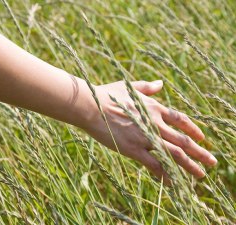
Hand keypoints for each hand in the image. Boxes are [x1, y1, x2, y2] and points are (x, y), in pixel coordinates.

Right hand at [84, 80, 216, 182]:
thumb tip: (161, 84)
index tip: (202, 138)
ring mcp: (146, 137)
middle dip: (200, 152)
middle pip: (183, 140)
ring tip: (201, 175)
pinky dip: (166, 174)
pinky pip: (155, 164)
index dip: (193, 130)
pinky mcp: (134, 149)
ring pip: (174, 154)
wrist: (92, 106)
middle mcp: (155, 123)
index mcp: (154, 108)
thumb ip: (148, 87)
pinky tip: (174, 182)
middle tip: (212, 162)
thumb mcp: (130, 87)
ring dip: (190, 165)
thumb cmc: (108, 95)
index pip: (181, 120)